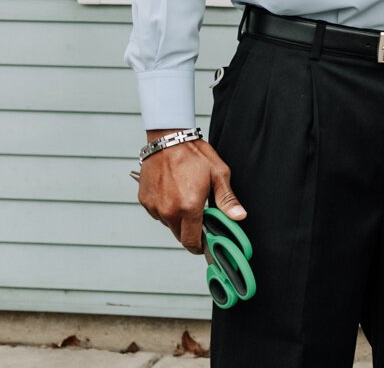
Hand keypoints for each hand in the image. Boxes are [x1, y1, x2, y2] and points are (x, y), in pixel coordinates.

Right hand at [137, 132, 245, 253]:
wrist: (168, 138)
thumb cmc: (193, 154)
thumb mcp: (218, 174)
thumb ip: (227, 200)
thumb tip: (239, 217)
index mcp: (189, 207)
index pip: (192, 242)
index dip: (200, 246)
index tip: (205, 242)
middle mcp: (169, 210)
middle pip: (180, 236)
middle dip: (190, 231)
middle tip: (198, 214)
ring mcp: (155, 206)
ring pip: (168, 224)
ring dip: (177, 218)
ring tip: (184, 196)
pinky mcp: (145, 200)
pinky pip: (158, 213)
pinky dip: (165, 208)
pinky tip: (172, 192)